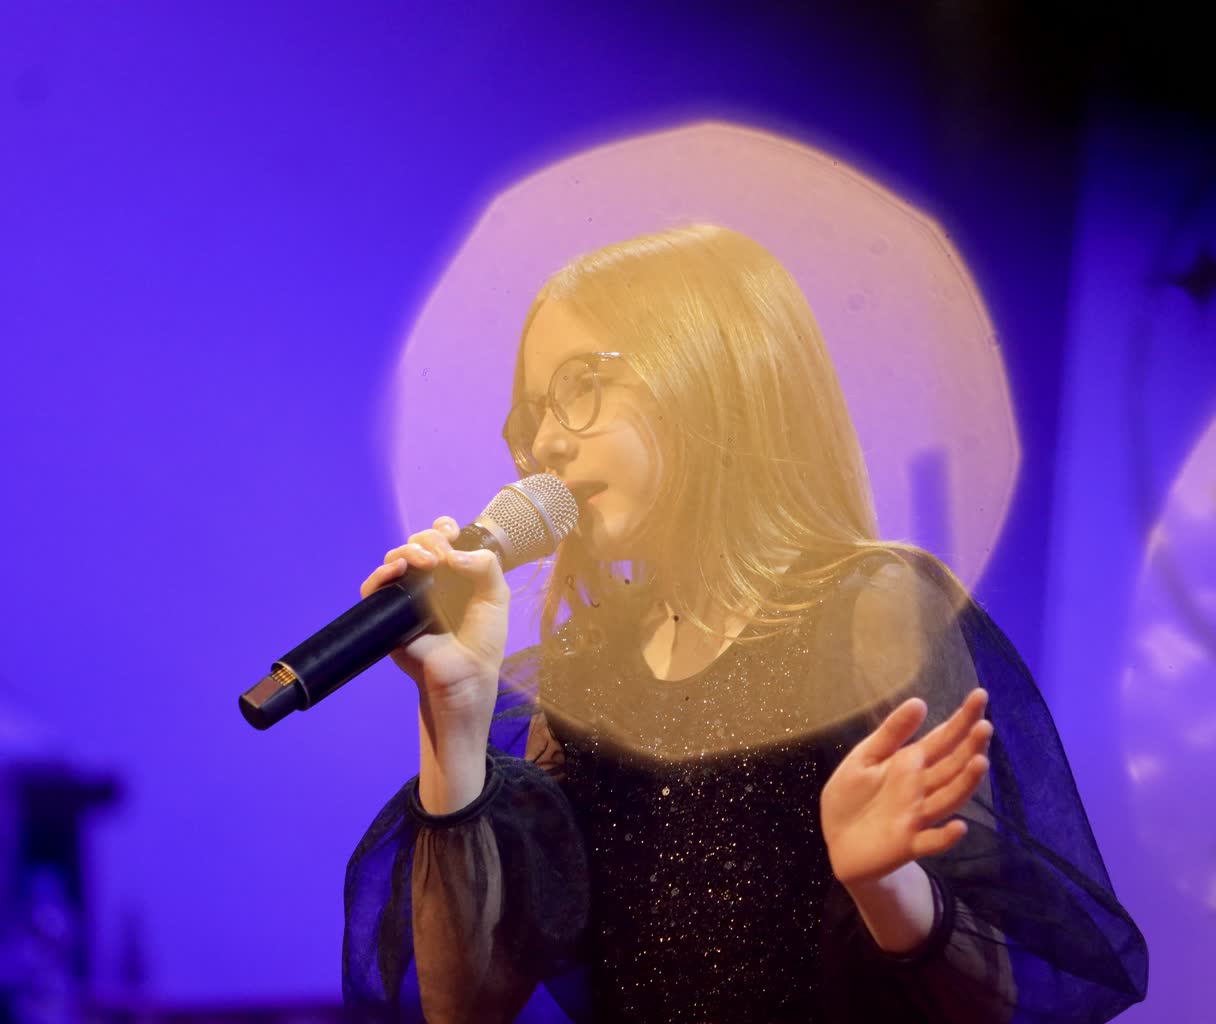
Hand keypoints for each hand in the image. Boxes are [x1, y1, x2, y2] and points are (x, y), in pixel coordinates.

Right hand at [359, 516, 509, 723]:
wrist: (465, 676)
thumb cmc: (482, 641)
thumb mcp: (496, 597)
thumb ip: (486, 566)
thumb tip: (452, 554)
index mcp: (453, 573)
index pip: (440, 538)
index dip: (442, 528)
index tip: (452, 533)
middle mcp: (428, 580)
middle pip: (416, 542)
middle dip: (428, 538)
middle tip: (441, 555)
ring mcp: (407, 595)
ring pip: (394, 557)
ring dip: (408, 550)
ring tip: (426, 562)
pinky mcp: (388, 613)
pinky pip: (373, 586)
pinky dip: (381, 572)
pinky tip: (398, 569)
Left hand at [820, 688, 992, 887]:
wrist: (836, 841)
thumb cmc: (851, 797)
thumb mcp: (865, 757)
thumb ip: (891, 733)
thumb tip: (920, 701)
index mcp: (911, 764)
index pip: (943, 738)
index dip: (961, 719)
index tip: (980, 695)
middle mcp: (921, 788)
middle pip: (952, 765)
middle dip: (969, 746)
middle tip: (985, 726)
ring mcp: (918, 816)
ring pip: (948, 798)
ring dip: (965, 783)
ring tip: (980, 762)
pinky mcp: (908, 844)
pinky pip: (930, 842)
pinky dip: (945, 837)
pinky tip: (959, 827)